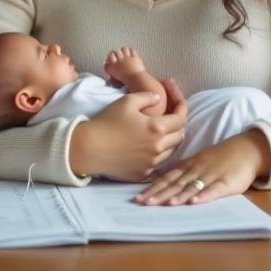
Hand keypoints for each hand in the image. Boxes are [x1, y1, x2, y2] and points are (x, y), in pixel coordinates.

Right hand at [69, 77, 187, 181]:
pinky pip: (157, 164)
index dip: (181, 108)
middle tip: (170, 118)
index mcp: (157, 128)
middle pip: (180, 136)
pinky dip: (157, 155)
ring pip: (170, 152)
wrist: (88, 148)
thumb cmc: (106, 122)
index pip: (181, 119)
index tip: (178, 103)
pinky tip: (147, 147)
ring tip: (159, 133)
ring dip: (169, 141)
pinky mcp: (142, 174)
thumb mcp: (127, 101)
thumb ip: (147, 96)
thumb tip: (159, 98)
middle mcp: (158, 148)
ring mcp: (151, 163)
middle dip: (178, 126)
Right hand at [104, 46, 146, 83]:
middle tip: (117, 56)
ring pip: (123, 49)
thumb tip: (111, 77)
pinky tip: (131, 53)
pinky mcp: (134, 56)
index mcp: (111, 68)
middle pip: (113, 52)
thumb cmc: (126, 82)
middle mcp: (117, 61)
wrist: (136, 80)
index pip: (106, 62)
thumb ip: (113, 76)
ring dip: (123, 51)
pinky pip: (132, 50)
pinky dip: (132, 51)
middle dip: (115, 54)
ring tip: (125, 54)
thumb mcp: (116, 81)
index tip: (110, 61)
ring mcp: (126, 58)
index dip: (108, 60)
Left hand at [134, 130, 270, 205]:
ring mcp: (211, 175)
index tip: (138, 198)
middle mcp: (196, 170)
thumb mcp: (197, 160)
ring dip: (180, 195)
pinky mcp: (227, 182)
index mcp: (188, 166)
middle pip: (175, 184)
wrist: (246, 149)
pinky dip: (204, 196)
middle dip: (159, 194)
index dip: (153, 188)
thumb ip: (181, 171)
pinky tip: (195, 202)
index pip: (167, 178)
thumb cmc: (219, 157)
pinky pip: (214, 190)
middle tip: (144, 203)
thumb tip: (159, 179)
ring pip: (192, 186)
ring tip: (168, 204)